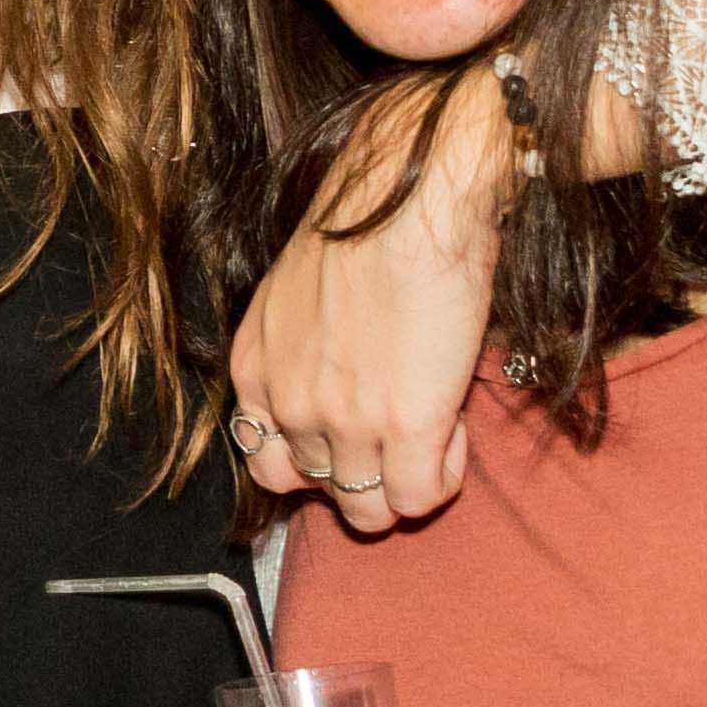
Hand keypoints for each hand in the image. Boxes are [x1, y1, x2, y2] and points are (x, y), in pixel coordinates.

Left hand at [233, 65, 505, 535]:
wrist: (410, 195)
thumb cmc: (366, 224)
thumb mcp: (297, 293)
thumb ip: (302, 349)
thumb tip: (340, 378)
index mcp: (254, 370)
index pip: (267, 462)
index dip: (317, 459)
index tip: (355, 432)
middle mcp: (287, 404)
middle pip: (321, 491)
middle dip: (366, 472)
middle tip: (402, 432)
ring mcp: (342, 423)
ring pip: (367, 511)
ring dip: (403, 482)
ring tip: (433, 433)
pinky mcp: (405, 427)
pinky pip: (416, 499)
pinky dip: (438, 481)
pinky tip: (452, 435)